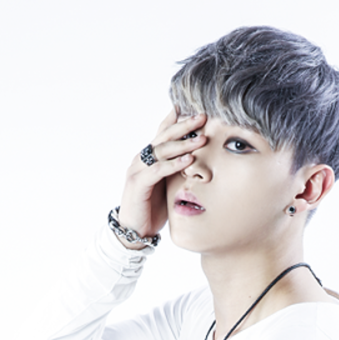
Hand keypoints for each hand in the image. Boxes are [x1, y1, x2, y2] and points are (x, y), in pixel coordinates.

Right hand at [118, 108, 206, 246]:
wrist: (135, 230)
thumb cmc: (153, 208)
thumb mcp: (168, 184)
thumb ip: (177, 170)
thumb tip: (199, 160)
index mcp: (149, 158)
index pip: (163, 133)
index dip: (177, 120)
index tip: (196, 109)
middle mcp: (142, 159)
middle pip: (163, 136)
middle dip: (184, 126)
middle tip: (203, 117)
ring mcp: (137, 170)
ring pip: (161, 151)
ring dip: (182, 144)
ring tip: (201, 139)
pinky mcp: (138, 184)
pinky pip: (157, 170)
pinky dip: (173, 164)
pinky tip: (188, 160)